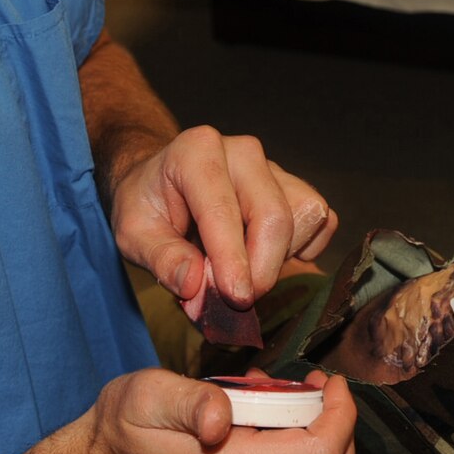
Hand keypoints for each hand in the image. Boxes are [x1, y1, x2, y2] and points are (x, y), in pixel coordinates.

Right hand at [75, 368, 355, 453]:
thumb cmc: (119, 432)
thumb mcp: (145, 397)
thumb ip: (191, 401)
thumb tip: (221, 417)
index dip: (341, 413)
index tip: (328, 379)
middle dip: (331, 420)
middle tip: (305, 383)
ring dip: (308, 433)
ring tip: (268, 396)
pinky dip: (288, 450)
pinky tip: (254, 423)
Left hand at [110, 126, 336, 319]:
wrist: (161, 185)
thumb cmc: (148, 206)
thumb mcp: (132, 234)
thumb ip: (161, 259)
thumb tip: (194, 285)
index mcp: (197, 151)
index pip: (223, 209)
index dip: (232, 259)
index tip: (235, 299)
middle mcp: (242, 152)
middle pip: (274, 215)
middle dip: (261, 268)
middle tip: (236, 302)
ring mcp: (273, 167)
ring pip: (305, 217)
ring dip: (280, 258)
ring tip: (241, 269)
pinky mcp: (295, 186)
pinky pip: (321, 219)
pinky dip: (303, 248)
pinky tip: (267, 257)